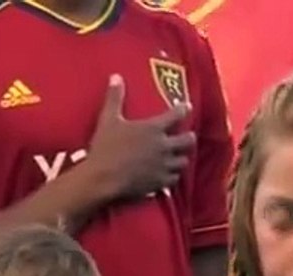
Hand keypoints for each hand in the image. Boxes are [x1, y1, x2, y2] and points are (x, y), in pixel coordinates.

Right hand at [85, 74, 194, 199]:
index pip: (176, 115)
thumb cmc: (105, 147)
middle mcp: (163, 146)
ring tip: (179, 157)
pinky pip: (174, 179)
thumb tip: (116, 76)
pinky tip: (169, 175)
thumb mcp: (108, 119)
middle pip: (187, 141)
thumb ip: (115, 98)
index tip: (187, 107)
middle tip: (188, 136)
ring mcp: (163, 166)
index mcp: (153, 128)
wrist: (103, 178)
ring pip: (183, 161)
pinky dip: (172, 176)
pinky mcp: (160, 183)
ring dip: (181, 158)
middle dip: (189, 137)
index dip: (184, 109)